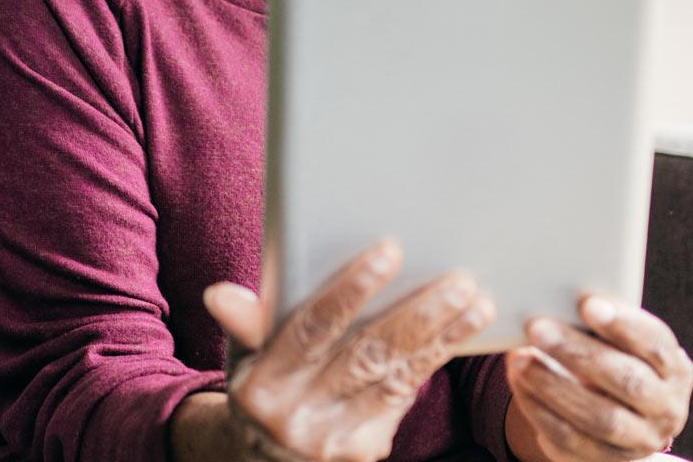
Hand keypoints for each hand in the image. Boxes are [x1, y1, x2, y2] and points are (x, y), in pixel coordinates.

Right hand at [203, 240, 494, 461]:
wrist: (261, 460)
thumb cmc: (259, 383)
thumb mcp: (241, 355)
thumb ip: (244, 322)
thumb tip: (219, 294)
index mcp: (262, 383)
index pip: (312, 329)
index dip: (351, 290)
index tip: (389, 251)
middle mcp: (298, 415)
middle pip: (365, 355)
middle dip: (415, 315)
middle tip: (456, 278)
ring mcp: (335, 438)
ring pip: (394, 377)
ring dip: (439, 337)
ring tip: (473, 300)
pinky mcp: (366, 449)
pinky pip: (405, 397)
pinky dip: (434, 360)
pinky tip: (462, 330)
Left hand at [505, 294, 692, 460]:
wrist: (614, 410)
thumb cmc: (612, 357)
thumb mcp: (616, 340)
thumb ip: (599, 322)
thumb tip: (556, 293)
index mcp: (675, 369)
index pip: (655, 345)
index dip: (623, 325)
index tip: (586, 303)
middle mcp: (667, 408)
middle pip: (628, 381)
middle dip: (579, 353)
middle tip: (537, 327)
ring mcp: (640, 440)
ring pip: (600, 417)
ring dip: (553, 385)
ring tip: (518, 357)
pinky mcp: (607, 461)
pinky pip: (571, 439)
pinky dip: (540, 409)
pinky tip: (519, 383)